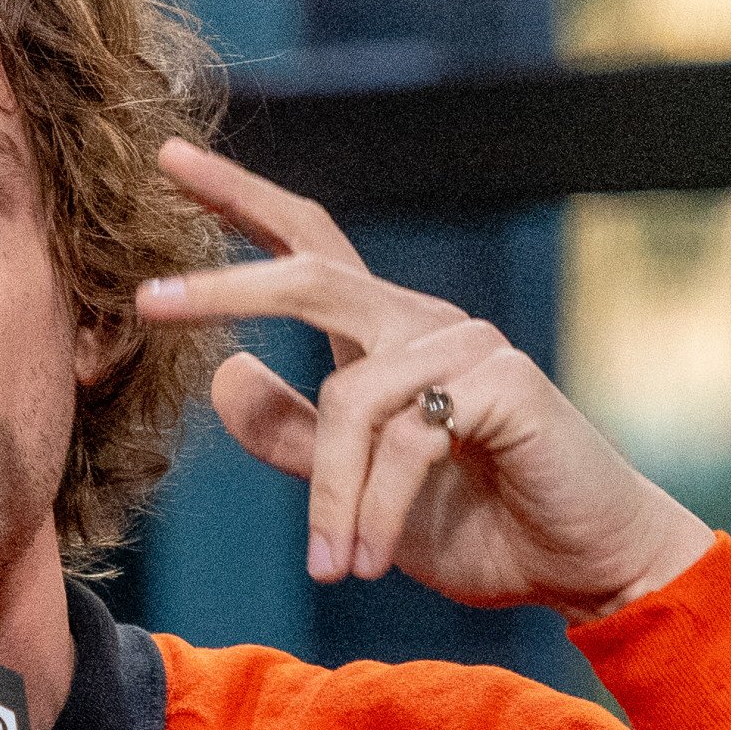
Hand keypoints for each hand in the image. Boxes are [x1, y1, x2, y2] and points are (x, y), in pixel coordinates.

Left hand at [134, 138, 711, 621]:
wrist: (584, 566)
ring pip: (349, 399)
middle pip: (310, 274)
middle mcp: (424, 324)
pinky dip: (375, 510)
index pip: (304, 246)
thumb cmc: (481, 524)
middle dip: (223, 284)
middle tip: (146, 303)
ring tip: (331, 567)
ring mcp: (469, 346)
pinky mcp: (505, 384)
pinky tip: (371, 558)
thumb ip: (292, 436)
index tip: (168, 163)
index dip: (238, 201)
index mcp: (386, 337)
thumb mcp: (356, 493)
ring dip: (327, 497)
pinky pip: (405, 442)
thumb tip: (220, 375)